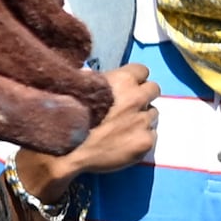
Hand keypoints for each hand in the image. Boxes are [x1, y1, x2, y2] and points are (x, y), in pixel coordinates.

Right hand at [18, 68, 160, 202]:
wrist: (67, 149)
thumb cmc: (68, 115)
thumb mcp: (80, 88)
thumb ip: (96, 81)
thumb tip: (97, 79)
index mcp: (122, 80)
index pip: (142, 70)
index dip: (133, 79)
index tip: (124, 87)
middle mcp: (137, 97)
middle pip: (154, 89)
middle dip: (143, 96)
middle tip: (129, 106)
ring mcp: (143, 121)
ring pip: (153, 114)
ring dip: (142, 117)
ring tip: (125, 126)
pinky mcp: (146, 142)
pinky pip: (151, 135)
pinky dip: (140, 137)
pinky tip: (125, 142)